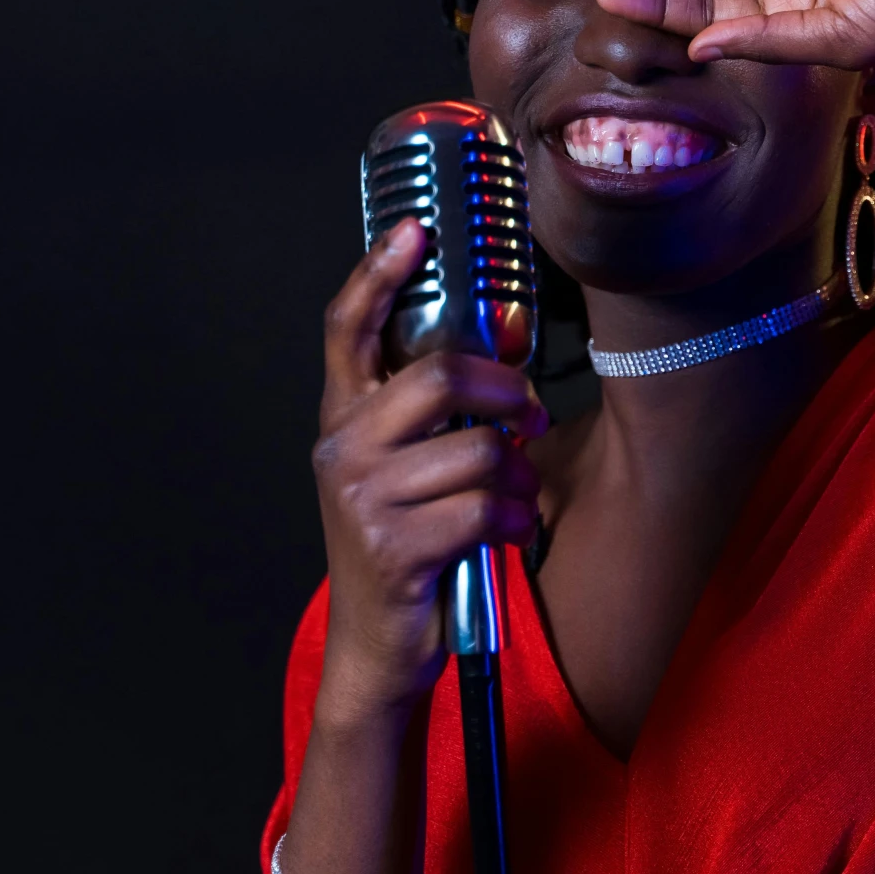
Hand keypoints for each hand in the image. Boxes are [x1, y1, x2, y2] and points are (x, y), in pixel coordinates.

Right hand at [309, 218, 547, 723]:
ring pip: (481, 452)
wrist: (376, 643)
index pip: (348, 328)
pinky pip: (486, 509)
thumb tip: (503, 358)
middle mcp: (343, 448)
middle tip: (531, 415)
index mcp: (344, 418)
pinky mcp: (396, 547)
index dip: (378, 274)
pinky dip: (515, 522)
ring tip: (515, 500)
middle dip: (509, 393)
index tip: (415, 230)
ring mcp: (363, 499)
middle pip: (442, 377)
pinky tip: (508, 534)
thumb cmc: (405, 542)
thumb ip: (430, 414)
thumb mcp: (402, 469)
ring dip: (520, 479)